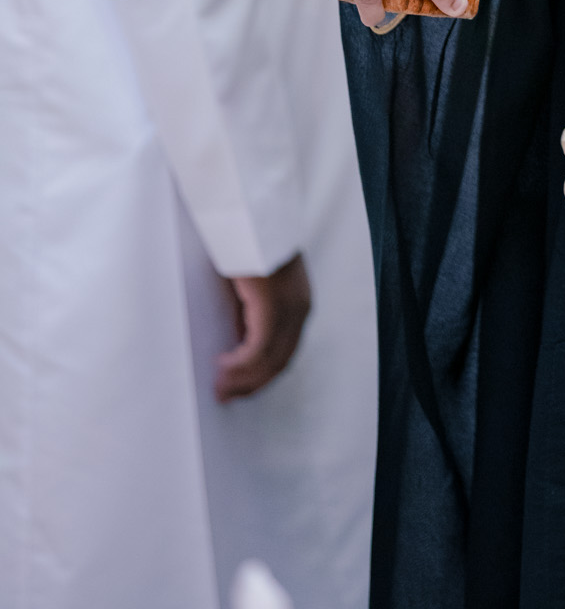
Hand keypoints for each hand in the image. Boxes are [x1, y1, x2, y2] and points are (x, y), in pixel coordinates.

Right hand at [215, 252, 311, 402]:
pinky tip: (222, 367)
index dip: (262, 375)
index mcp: (299, 303)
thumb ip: (253, 310)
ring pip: (270, 359)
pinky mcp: (272, 304)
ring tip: (220, 388)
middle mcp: (300, 308)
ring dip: (244, 379)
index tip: (240, 387)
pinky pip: (258, 347)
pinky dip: (240, 364)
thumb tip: (240, 339)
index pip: (286, 351)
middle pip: (280, 361)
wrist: (251, 212)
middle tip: (225, 396)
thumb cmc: (248, 241)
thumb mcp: (254, 284)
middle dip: (252, 384)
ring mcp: (289, 307)